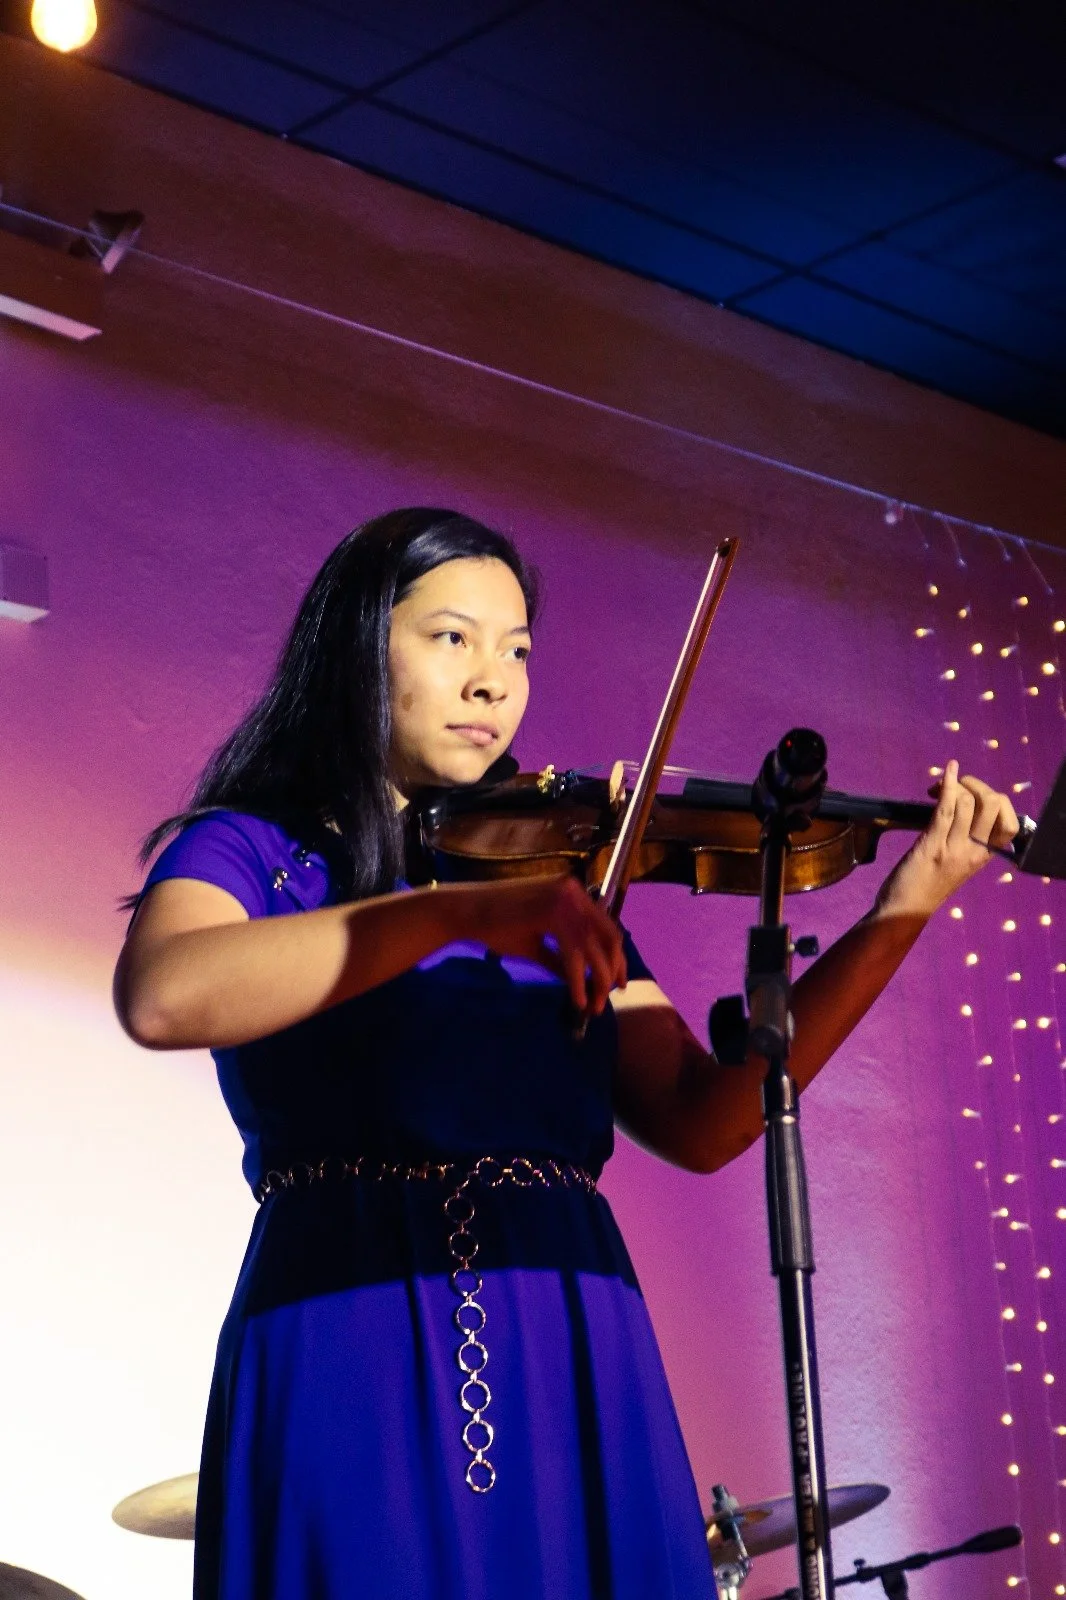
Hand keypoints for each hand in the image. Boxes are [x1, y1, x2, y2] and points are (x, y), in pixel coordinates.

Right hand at [448, 874, 626, 1018]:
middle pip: (609, 936)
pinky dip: (579, 980)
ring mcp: (564, 899)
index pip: (607, 926)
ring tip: (592, 1006)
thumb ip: (562, 958)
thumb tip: (583, 980)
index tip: (617, 981)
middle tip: (607, 998)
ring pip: (594, 947)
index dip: (616, 956)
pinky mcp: (551, 912)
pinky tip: (577, 999)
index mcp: (573, 894)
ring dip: (598, 981)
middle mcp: (574, 892)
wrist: (465, 912)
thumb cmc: (496, 926)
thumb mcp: (537, 944)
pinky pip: (574, 954)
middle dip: (612, 971)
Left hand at [872, 759, 1019, 919]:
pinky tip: (948, 770)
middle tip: (955, 787)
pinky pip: (947, 808)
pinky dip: (948, 784)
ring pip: (969, 802)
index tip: (974, 797)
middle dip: (976, 785)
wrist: (904, 910)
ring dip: (954, 784)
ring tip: (936, 787)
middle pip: (995, 805)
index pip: (1010, 823)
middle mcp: (975, 852)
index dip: (997, 801)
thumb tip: (965, 804)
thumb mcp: (958, 864)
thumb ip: (966, 840)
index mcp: (984, 856)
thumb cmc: (928, 885)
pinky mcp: (933, 845)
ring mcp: (955, 848)